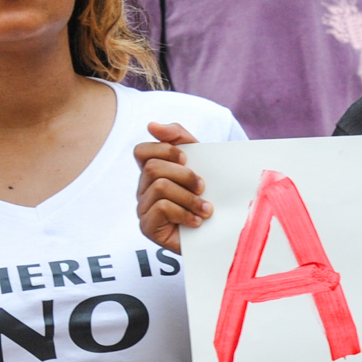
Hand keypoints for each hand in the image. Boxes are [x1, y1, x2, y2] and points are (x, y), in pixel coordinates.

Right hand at [135, 122, 209, 253]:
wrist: (219, 235)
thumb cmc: (209, 197)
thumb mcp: (201, 162)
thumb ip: (179, 138)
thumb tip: (151, 125)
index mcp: (153, 172)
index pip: (142, 151)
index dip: (164, 150)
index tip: (187, 158)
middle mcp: (143, 189)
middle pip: (153, 168)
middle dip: (185, 175)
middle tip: (203, 188)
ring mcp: (143, 208)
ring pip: (160, 187)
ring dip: (189, 197)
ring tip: (206, 209)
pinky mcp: (147, 227)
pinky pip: (161, 208)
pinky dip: (185, 213)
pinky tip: (196, 222)